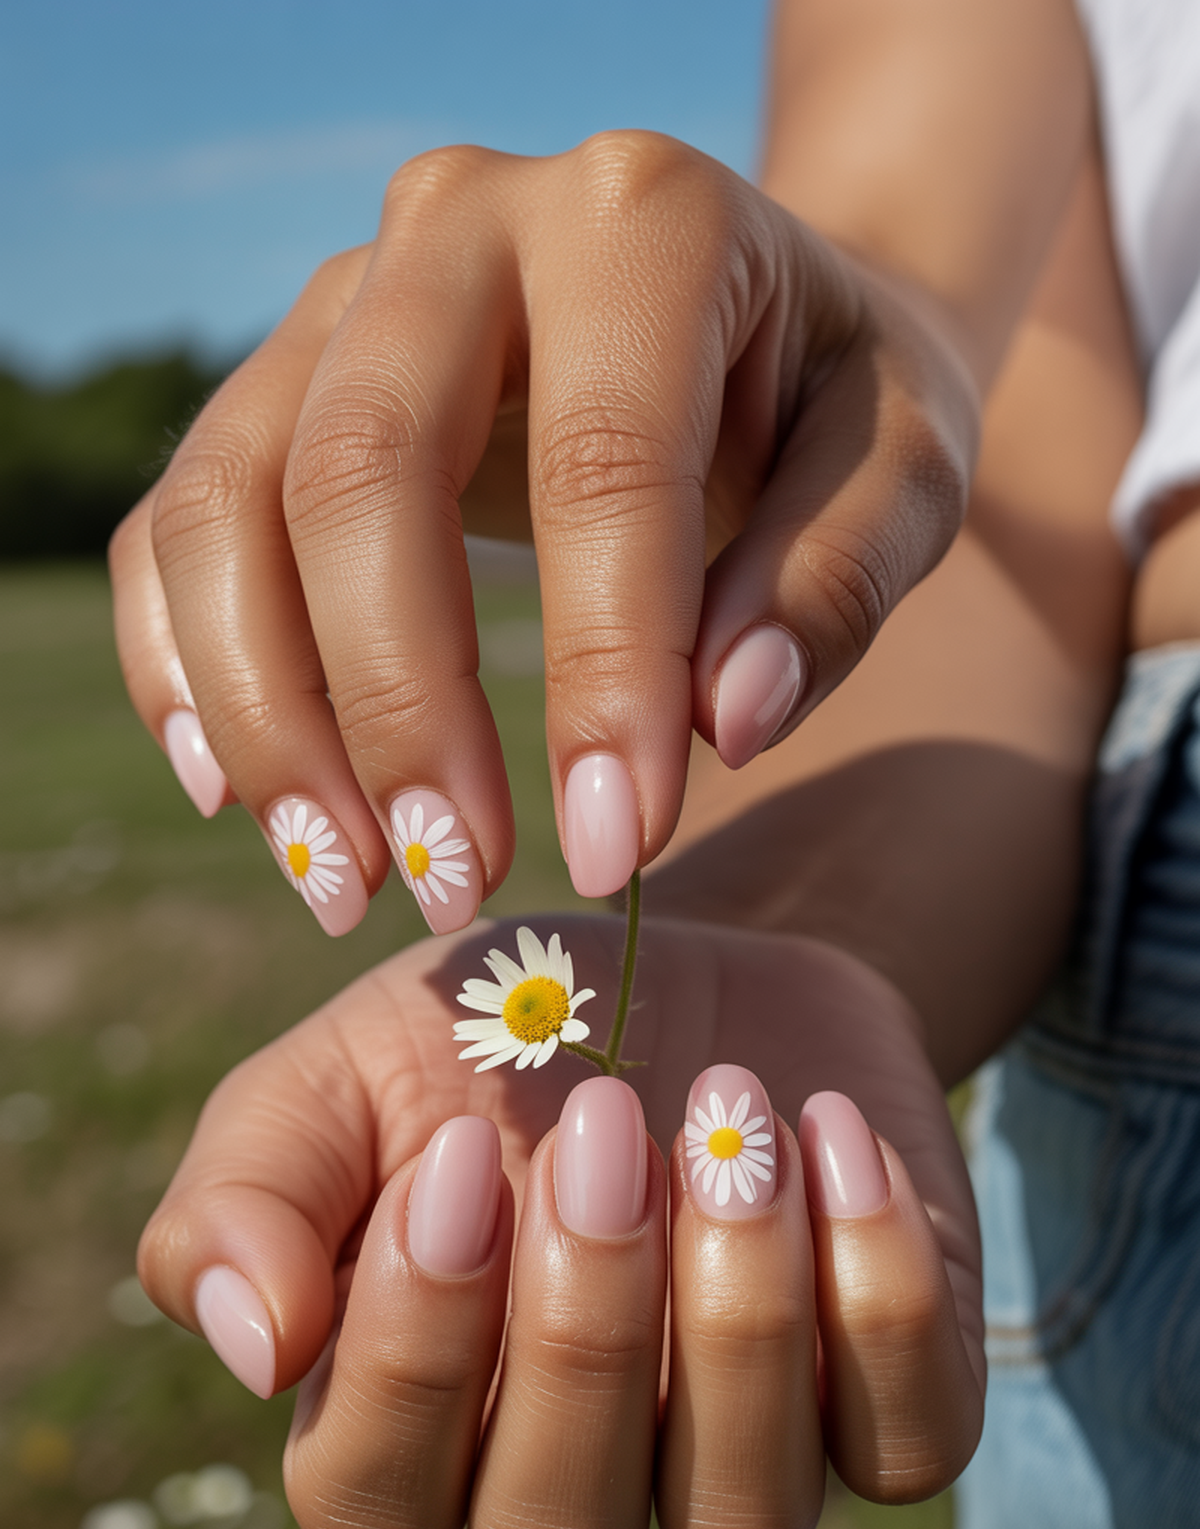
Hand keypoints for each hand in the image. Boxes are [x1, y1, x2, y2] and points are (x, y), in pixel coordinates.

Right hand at [109, 132, 975, 935]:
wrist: (751, 306)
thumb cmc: (834, 397)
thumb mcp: (908, 468)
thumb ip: (836, 580)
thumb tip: (722, 726)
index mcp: (641, 221)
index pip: (601, 463)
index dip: (601, 674)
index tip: (616, 850)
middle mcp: (458, 222)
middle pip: (360, 470)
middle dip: (395, 707)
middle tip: (451, 885)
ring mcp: (341, 294)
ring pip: (231, 500)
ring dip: (269, 714)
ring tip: (344, 879)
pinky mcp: (278, 378)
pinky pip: (177, 519)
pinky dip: (185, 664)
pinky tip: (237, 796)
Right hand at [137, 913, 982, 1528]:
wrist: (686, 960)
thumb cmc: (490, 1036)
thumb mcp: (339, 1076)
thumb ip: (247, 1195)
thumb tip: (255, 1345)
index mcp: (413, 1427)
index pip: (374, 1505)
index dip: (411, 1351)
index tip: (457, 1155)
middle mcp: (572, 1477)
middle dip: (582, 1330)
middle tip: (604, 1120)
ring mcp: (736, 1454)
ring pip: (739, 1517)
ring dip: (740, 1312)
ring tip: (733, 1117)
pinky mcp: (885, 1404)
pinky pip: (910, 1442)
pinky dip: (883, 1291)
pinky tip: (832, 1134)